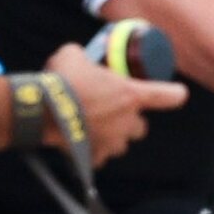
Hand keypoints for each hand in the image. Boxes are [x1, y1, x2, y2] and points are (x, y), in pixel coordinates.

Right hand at [44, 44, 186, 163]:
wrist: (38, 109)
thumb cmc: (61, 79)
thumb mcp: (73, 55)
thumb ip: (84, 56)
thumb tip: (80, 57)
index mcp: (131, 95)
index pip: (170, 96)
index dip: (174, 94)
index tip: (176, 93)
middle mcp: (127, 121)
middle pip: (141, 128)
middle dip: (131, 121)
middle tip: (114, 112)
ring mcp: (112, 141)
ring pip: (122, 145)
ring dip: (114, 138)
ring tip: (96, 128)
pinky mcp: (94, 155)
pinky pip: (100, 158)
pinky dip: (93, 153)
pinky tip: (82, 144)